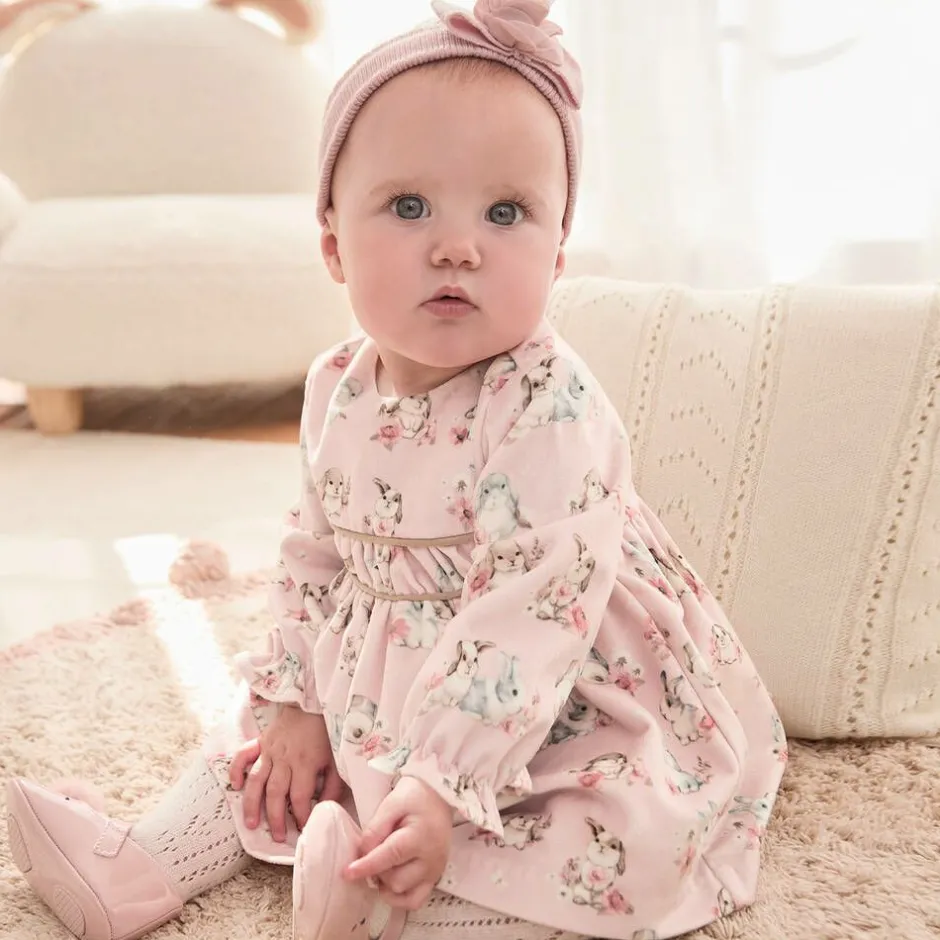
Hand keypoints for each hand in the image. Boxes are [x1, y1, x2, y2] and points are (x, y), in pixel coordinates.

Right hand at [229, 705, 343, 841]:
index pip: (300, 796)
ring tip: (251, 824)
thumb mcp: (336, 759)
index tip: (303, 828)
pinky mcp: (260, 741)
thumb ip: (332, 785)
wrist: (311, 704)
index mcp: (305, 762)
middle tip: (276, 837)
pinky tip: (235, 785)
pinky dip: (236, 770)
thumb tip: (326, 808)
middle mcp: (284, 758)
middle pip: (276, 792)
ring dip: (252, 803)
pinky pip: (243, 755)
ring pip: (257, 780)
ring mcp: (269, 750)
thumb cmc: (325, 734)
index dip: (301, 815)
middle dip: (275, 817)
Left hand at [343, 777, 452, 910]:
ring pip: (402, 893)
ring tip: (384, 864)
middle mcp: (430, 859)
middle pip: (395, 880)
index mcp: (419, 836)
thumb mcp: (391, 804)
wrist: (438, 796)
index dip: (366, 867)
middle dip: (377, 871)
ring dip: (386, 884)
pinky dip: (399, 898)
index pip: (389, 857)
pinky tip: (390, 883)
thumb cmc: (414, 797)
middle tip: (373, 854)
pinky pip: (415, 900)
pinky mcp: (434, 877)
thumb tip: (362, 854)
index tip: (347, 873)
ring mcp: (434, 871)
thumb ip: (375, 829)